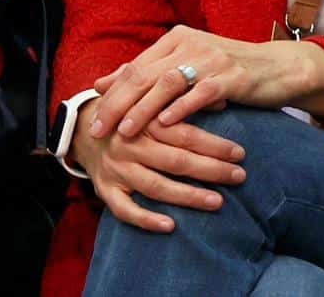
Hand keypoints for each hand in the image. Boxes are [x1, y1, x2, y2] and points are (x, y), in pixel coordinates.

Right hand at [72, 99, 246, 232]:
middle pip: (176, 162)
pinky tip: (170, 226)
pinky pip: (124, 210)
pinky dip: (146, 219)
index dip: (214, 145)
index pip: (185, 135)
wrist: (84, 127)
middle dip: (211, 171)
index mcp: (144, 122)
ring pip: (156, 187)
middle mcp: (130, 147)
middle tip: (239, 177)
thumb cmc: (130, 111)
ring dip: (188, 196)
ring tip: (217, 202)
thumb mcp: (153, 99)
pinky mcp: (104, 190)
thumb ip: (183, 99)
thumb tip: (221, 101)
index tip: (240, 153)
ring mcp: (116, 170)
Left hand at [90, 26, 305, 138]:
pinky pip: (200, 93)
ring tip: (125, 132)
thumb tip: (103, 81)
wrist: (281, 68)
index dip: (111, 94)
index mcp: (177, 39)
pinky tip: (165, 125)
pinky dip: (180, 109)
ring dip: (142, 109)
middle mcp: (192, 44)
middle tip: (99, 130)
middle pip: (144, 74)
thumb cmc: (231, 71)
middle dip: (117, 104)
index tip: (93, 120)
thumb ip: (148, 71)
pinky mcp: (233, 76)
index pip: (134, 67)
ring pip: (167, 83)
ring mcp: (214, 59)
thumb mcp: (188, 65)